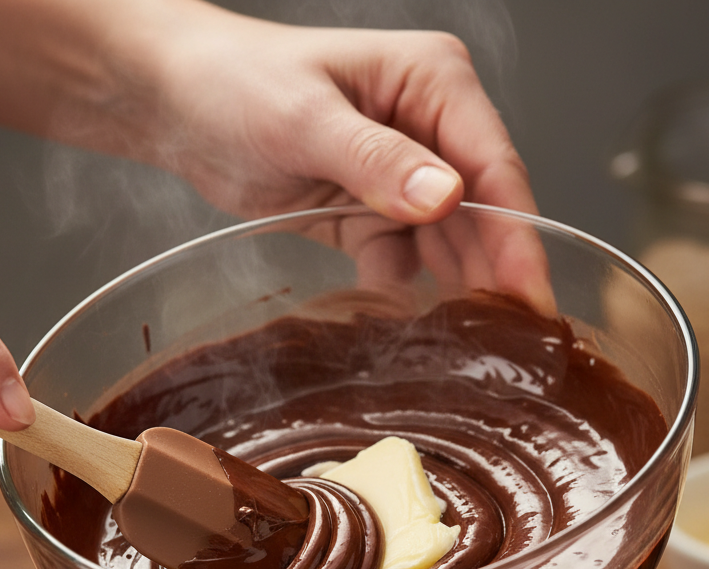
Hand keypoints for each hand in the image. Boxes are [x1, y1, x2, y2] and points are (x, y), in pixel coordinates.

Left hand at [122, 2, 551, 310]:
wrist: (178, 105)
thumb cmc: (236, 82)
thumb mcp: (306, 119)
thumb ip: (376, 160)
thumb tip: (443, 198)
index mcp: (432, 84)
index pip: (492, 165)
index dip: (517, 233)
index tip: (530, 292)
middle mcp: (428, 130)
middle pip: (479, 212)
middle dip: (493, 273)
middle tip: (513, 342)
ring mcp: (400, 176)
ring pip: (443, 244)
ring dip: (452, 291)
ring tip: (469, 347)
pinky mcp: (367, 214)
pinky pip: (397, 262)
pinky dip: (398, 293)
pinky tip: (404, 329)